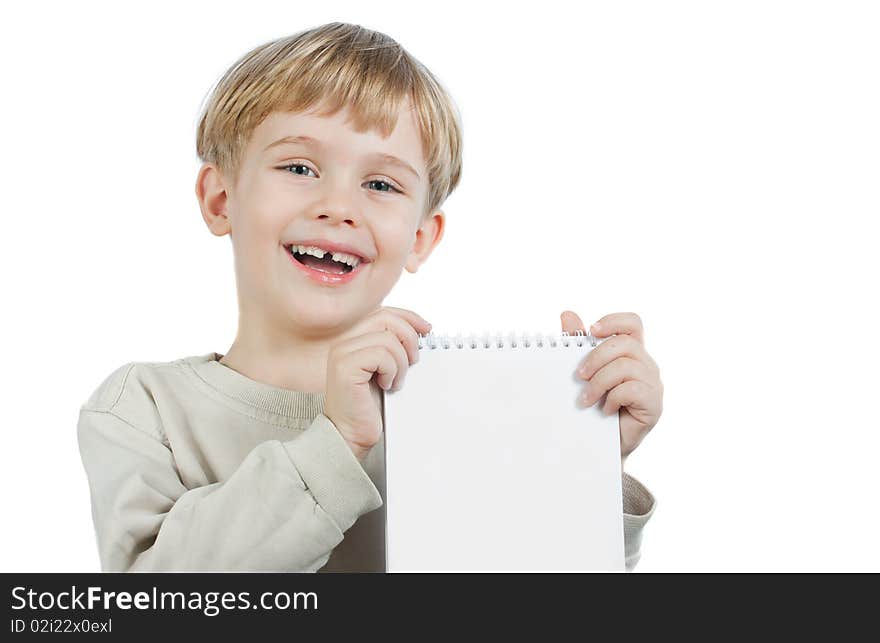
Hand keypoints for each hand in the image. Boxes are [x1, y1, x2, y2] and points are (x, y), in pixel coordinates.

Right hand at [323, 307, 430, 460]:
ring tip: (395, 381)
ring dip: (401, 363)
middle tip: (413, 361)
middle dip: (409, 338)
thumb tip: (420, 329)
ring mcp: (342, 353)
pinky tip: (386, 385)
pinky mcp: (344, 367)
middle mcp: (344, 342)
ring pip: (387, 339)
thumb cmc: (368, 406)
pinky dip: (391, 370)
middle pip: (386, 319)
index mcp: (353, 339)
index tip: (427, 329)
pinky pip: (381, 355)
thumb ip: (393, 347)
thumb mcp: (386, 369)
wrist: (350, 434)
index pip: (383, 313)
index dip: (408, 317)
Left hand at [561, 311, 662, 465]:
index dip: (614, 321)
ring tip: (586, 399)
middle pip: (625, 344)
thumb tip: (567, 314)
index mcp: (632, 352)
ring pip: (626, 366)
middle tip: (578, 376)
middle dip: (596, 357)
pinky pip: (633, 389)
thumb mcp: (583, 372)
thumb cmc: (593, 406)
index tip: (592, 330)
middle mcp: (646, 364)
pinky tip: (604, 410)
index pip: (633, 323)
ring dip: (599, 382)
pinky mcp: (654, 404)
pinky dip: (612, 398)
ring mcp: (653, 384)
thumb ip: (577, 344)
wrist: (600, 445)